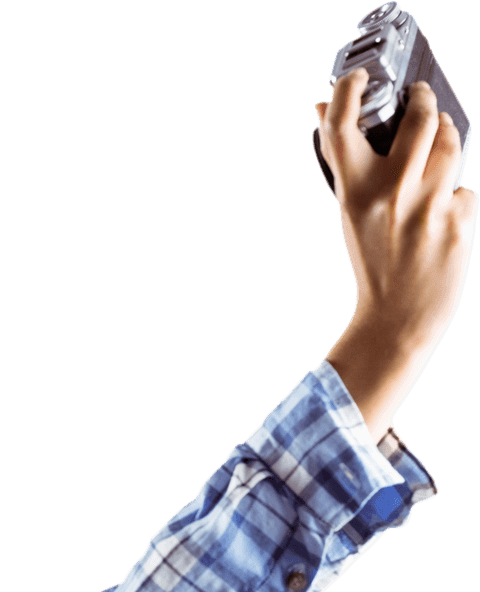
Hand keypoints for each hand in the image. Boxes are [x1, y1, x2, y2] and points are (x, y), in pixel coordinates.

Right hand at [315, 67, 477, 350]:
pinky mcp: (460, 217)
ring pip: (451, 142)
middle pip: (419, 118)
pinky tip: (443, 216)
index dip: (347, 91)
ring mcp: (430, 203)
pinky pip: (465, 186)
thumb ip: (345, 165)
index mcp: (354, 193)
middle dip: (424, 101)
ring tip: (440, 145)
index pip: (339, 126)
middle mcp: (392, 193)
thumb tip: (322, 113)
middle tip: (422, 99)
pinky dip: (457, 195)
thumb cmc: (373, 265)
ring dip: (447, 136)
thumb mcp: (350, 215)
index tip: (359, 79)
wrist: (399, 318)